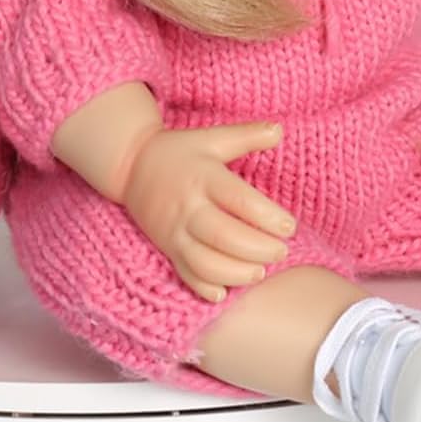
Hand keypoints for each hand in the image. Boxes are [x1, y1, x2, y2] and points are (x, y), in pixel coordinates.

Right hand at [121, 121, 296, 302]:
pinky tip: (225, 292)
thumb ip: (247, 135)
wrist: (130, 166)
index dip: (267, 217)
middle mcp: (188, 207)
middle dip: (258, 249)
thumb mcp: (212, 138)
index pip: (238, 200)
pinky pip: (184, 274)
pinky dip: (204, 288)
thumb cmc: (180, 152)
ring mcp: (175, 231)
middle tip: (282, 252)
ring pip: (205, 262)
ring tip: (261, 272)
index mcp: (204, 177)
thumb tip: (279, 129)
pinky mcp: (167, 248)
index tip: (290, 227)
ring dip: (236, 273)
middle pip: (224, 236)